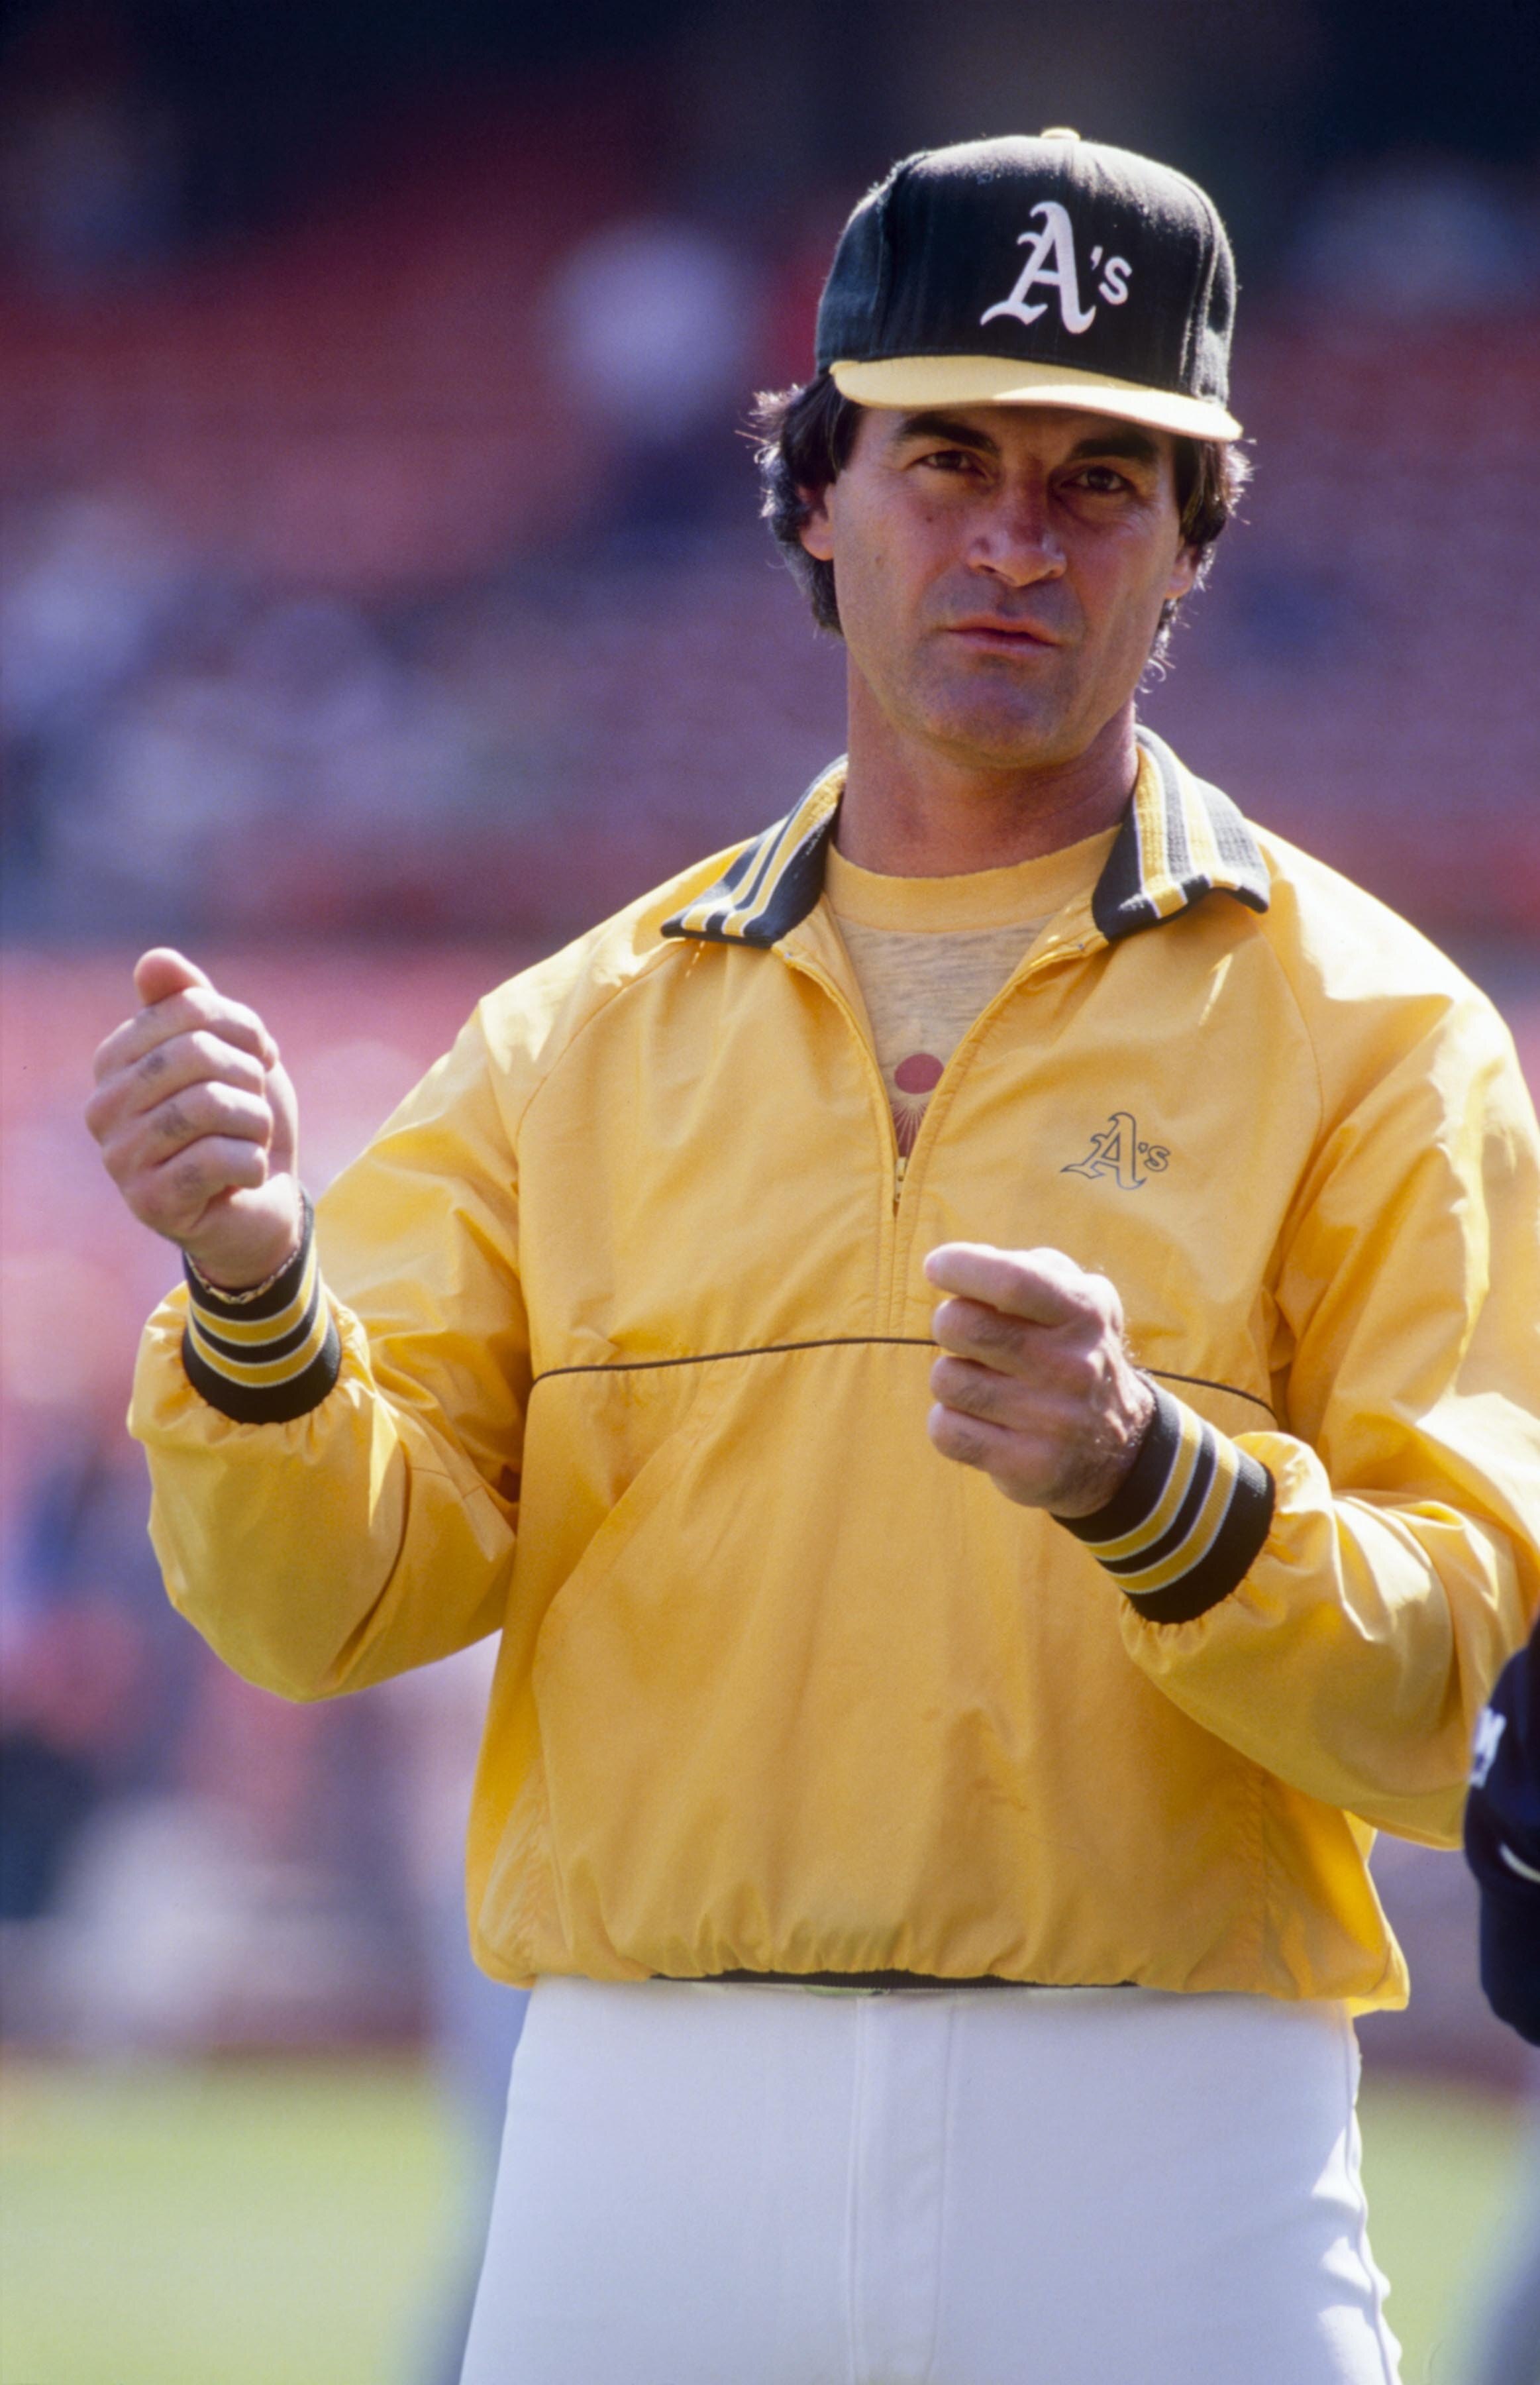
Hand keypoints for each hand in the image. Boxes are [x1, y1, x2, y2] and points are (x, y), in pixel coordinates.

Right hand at [87, 949, 303, 1288]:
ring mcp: (119, 1158)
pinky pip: (219, 1158)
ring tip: (250, 1141)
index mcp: (115, 1060)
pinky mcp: (148, 1203)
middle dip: (249, 1077)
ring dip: (255, 1123)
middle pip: (195, 1053)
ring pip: (210, 1106)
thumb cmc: (242, 1121)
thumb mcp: (231, 1052)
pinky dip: (254, 1164)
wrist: (262, 1204)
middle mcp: (103, 1107)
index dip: (245, 1029)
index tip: (261, 1056)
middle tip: (255, 1106)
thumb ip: (193, 1003)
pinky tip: (245, 1177)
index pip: (190, 1009)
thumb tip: (155, 960)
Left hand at [924, 1242, 1155, 1515]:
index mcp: (1084, 1313)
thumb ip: (1026, 1267)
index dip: (961, 1266)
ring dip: (951, 1375)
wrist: (1120, 1447)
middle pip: (963, 1326)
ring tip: (983, 1381)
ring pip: (947, 1379)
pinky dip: (948, 1421)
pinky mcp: (1028, 1468)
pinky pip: (945, 1430)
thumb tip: (957, 1264)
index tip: (938, 1267)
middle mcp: (1073, 1367)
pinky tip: (980, 1420)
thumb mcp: (1077, 1297)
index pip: (1012, 1282)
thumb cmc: (1072, 1351)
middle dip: (948, 1321)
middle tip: (964, 1330)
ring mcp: (1052, 1422)